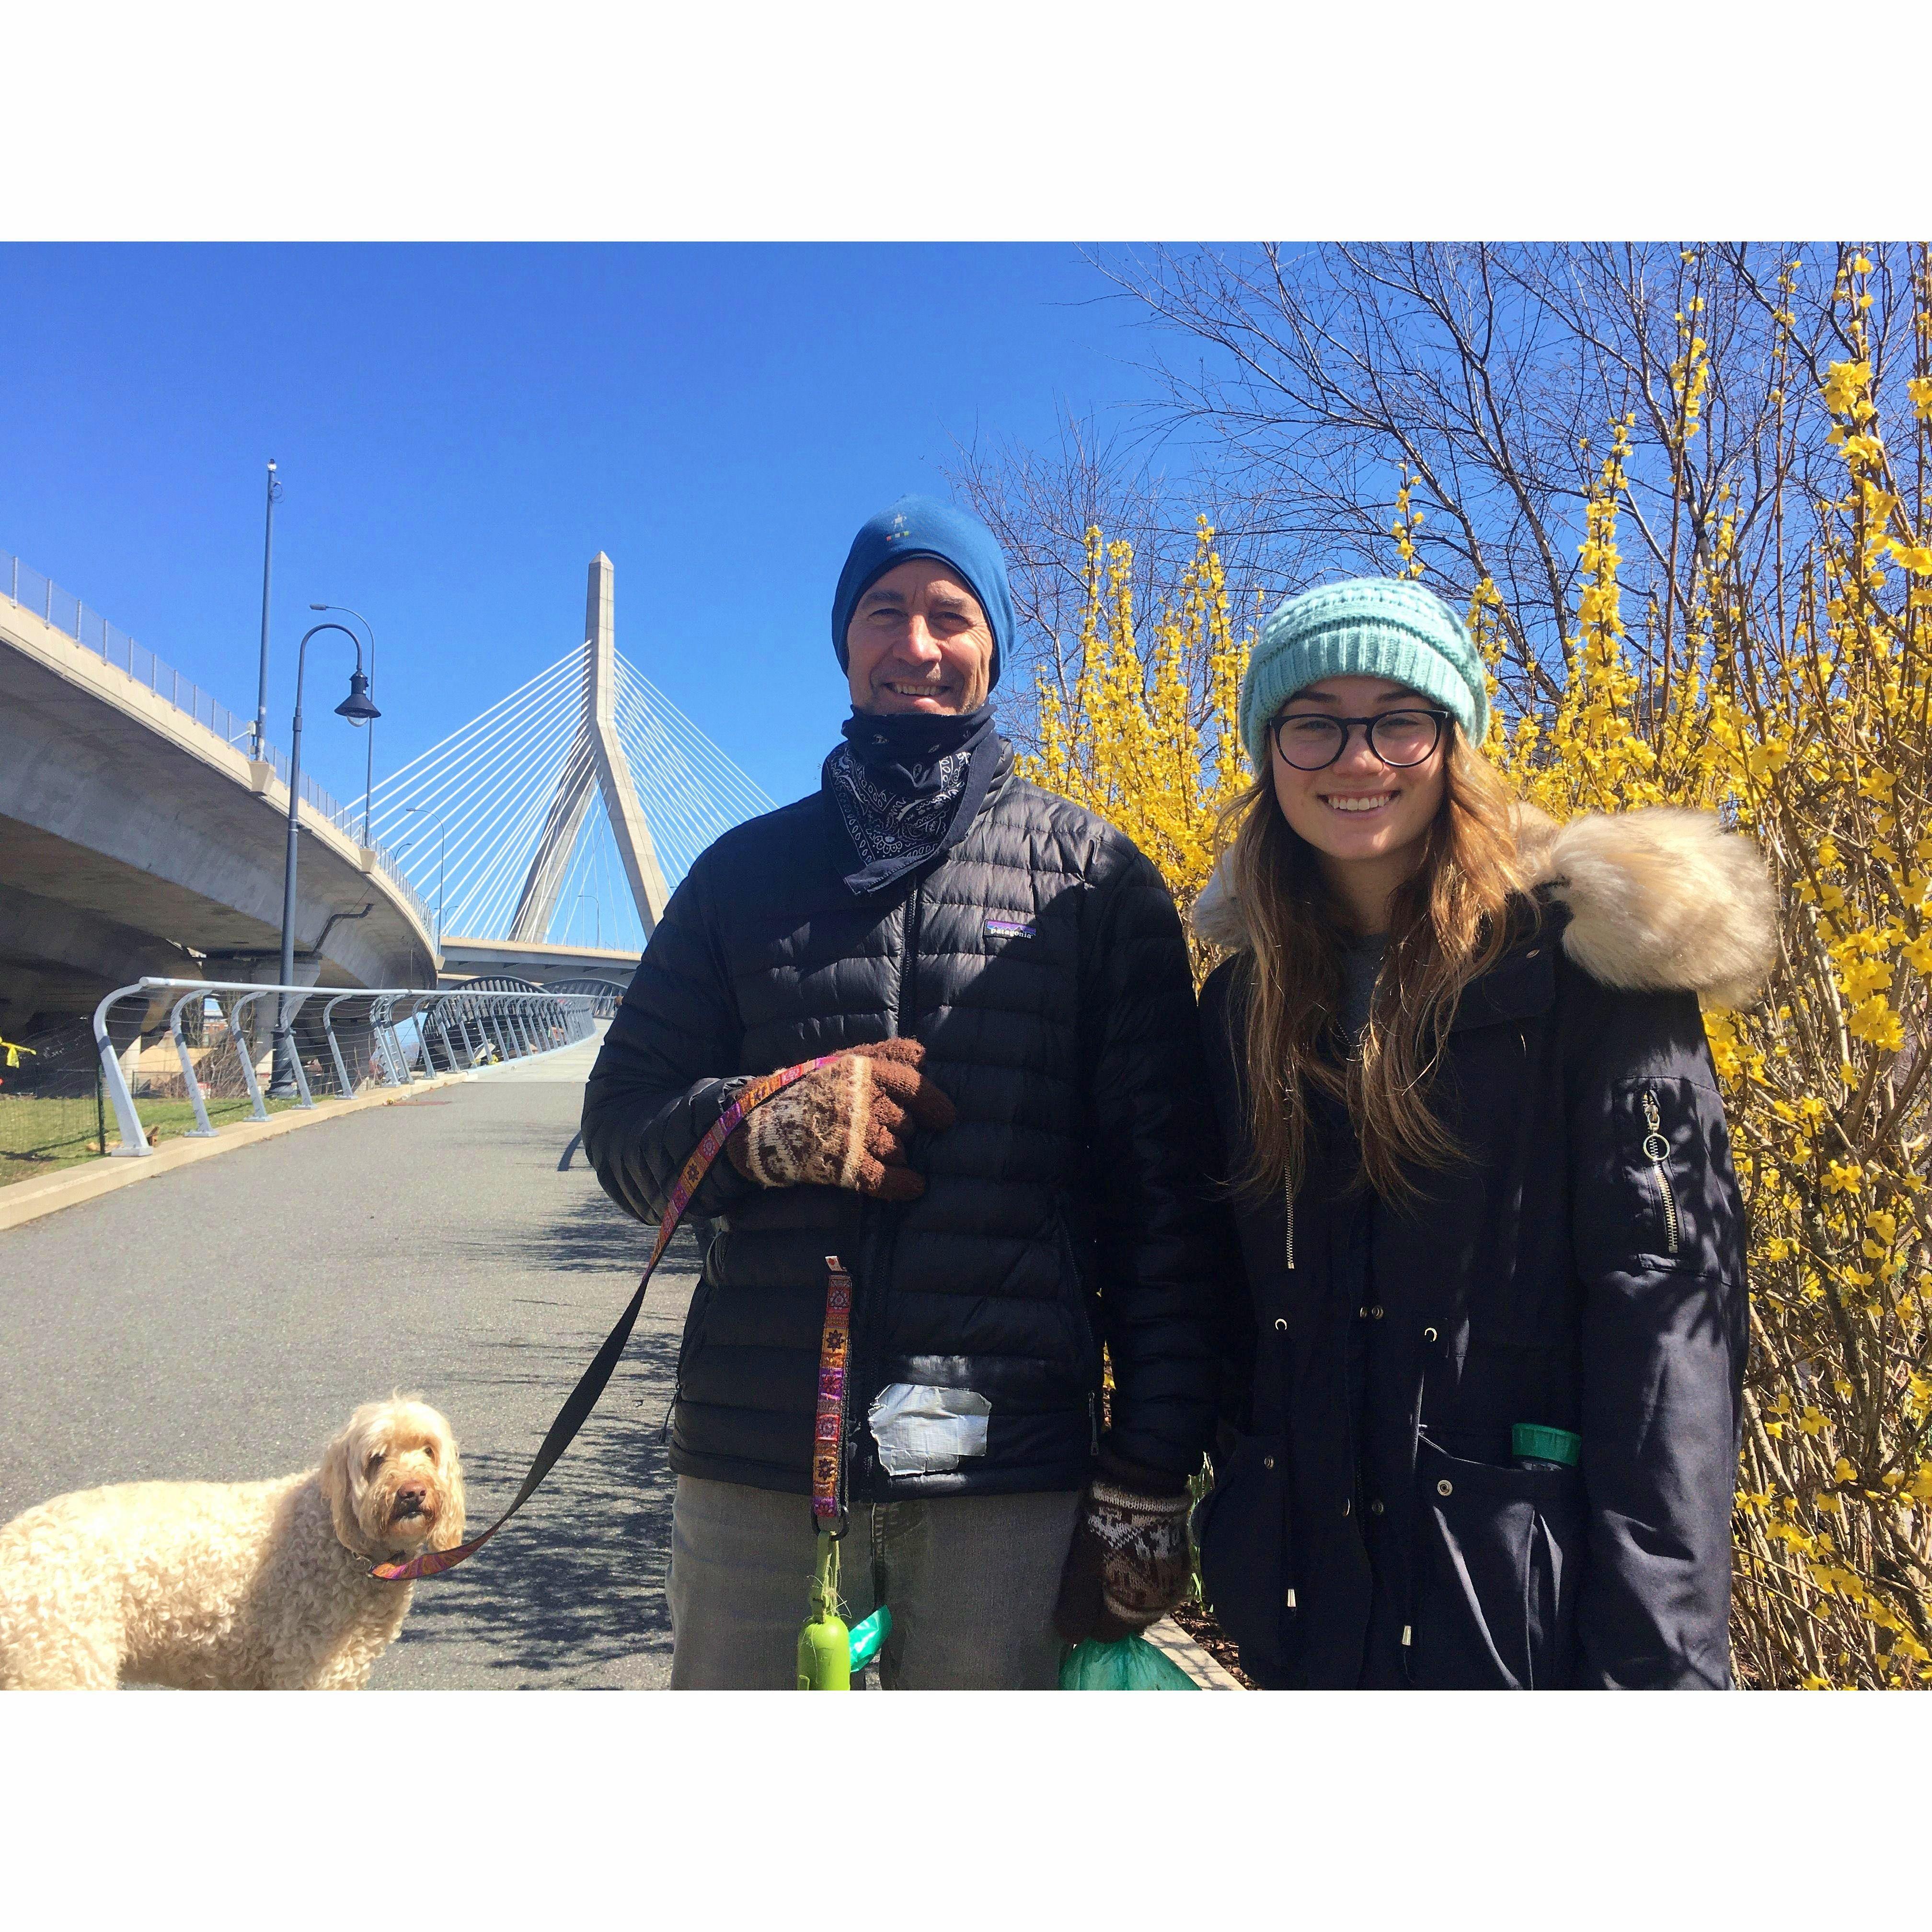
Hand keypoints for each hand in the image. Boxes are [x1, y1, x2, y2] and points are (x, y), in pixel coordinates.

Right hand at [726, 1040, 956, 1200]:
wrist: (755, 1121)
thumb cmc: (803, 1088)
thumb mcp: (840, 1060)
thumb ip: (882, 1054)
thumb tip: (924, 1056)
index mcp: (860, 1069)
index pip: (911, 1081)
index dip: (933, 1101)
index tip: (946, 1118)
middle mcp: (861, 1098)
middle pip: (906, 1121)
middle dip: (903, 1130)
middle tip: (886, 1133)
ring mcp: (853, 1132)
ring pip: (897, 1148)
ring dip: (897, 1155)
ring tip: (883, 1154)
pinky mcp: (843, 1162)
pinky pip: (884, 1178)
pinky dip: (903, 1184)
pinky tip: (914, 1186)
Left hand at [1054, 1448, 1193, 1643]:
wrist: (1146, 1481)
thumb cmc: (1108, 1527)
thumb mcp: (1083, 1566)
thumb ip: (1076, 1607)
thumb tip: (1071, 1639)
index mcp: (1135, 1610)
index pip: (1104, 1633)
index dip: (1085, 1616)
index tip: (1076, 1589)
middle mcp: (1161, 1604)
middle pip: (1124, 1616)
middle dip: (1106, 1602)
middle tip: (1090, 1570)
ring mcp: (1174, 1581)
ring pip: (1141, 1597)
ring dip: (1125, 1586)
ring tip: (1108, 1556)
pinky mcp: (1180, 1560)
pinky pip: (1155, 1578)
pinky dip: (1141, 1570)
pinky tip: (1128, 1548)